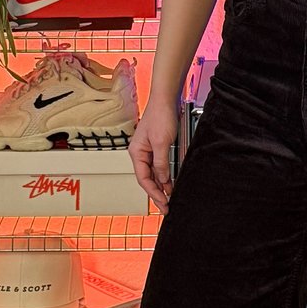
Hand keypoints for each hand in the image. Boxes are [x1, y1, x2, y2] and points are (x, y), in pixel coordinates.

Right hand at [129, 95, 178, 214]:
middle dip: (156, 194)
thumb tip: (162, 180)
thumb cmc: (160, 116)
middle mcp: (140, 153)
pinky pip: (159, 167)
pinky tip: (170, 184)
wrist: (166, 100)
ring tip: (169, 199)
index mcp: (136, 153)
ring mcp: (148, 150)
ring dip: (161, 187)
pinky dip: (164, 177)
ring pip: (153, 174)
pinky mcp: (157, 147)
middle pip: (147, 179)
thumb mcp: (161, 143)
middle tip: (165, 207)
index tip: (162, 203)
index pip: (143, 178)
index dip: (153, 193)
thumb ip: (161, 163)